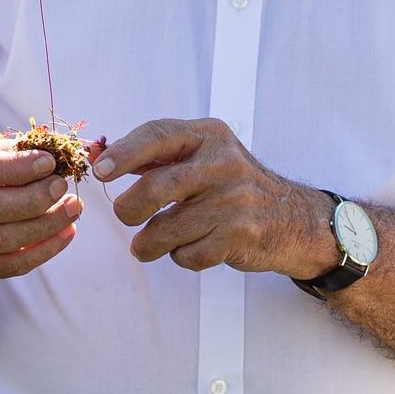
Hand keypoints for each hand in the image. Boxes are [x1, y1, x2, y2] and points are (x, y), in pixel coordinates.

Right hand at [0, 135, 80, 282]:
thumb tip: (45, 150)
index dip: (13, 167)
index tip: (48, 162)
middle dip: (32, 198)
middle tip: (62, 185)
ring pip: (1, 240)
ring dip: (45, 225)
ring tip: (73, 207)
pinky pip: (8, 266)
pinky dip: (43, 251)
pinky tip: (65, 233)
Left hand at [99, 118, 336, 275]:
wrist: (294, 219)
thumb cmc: (234, 185)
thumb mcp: (206, 155)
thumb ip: (158, 156)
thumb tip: (100, 158)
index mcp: (210, 135)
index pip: (158, 135)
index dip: (124, 153)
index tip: (101, 172)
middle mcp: (223, 163)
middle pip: (157, 188)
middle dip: (129, 209)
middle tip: (125, 217)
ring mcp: (234, 201)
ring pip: (167, 230)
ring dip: (149, 243)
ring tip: (149, 244)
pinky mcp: (239, 235)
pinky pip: (188, 255)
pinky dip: (180, 257)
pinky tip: (190, 248)